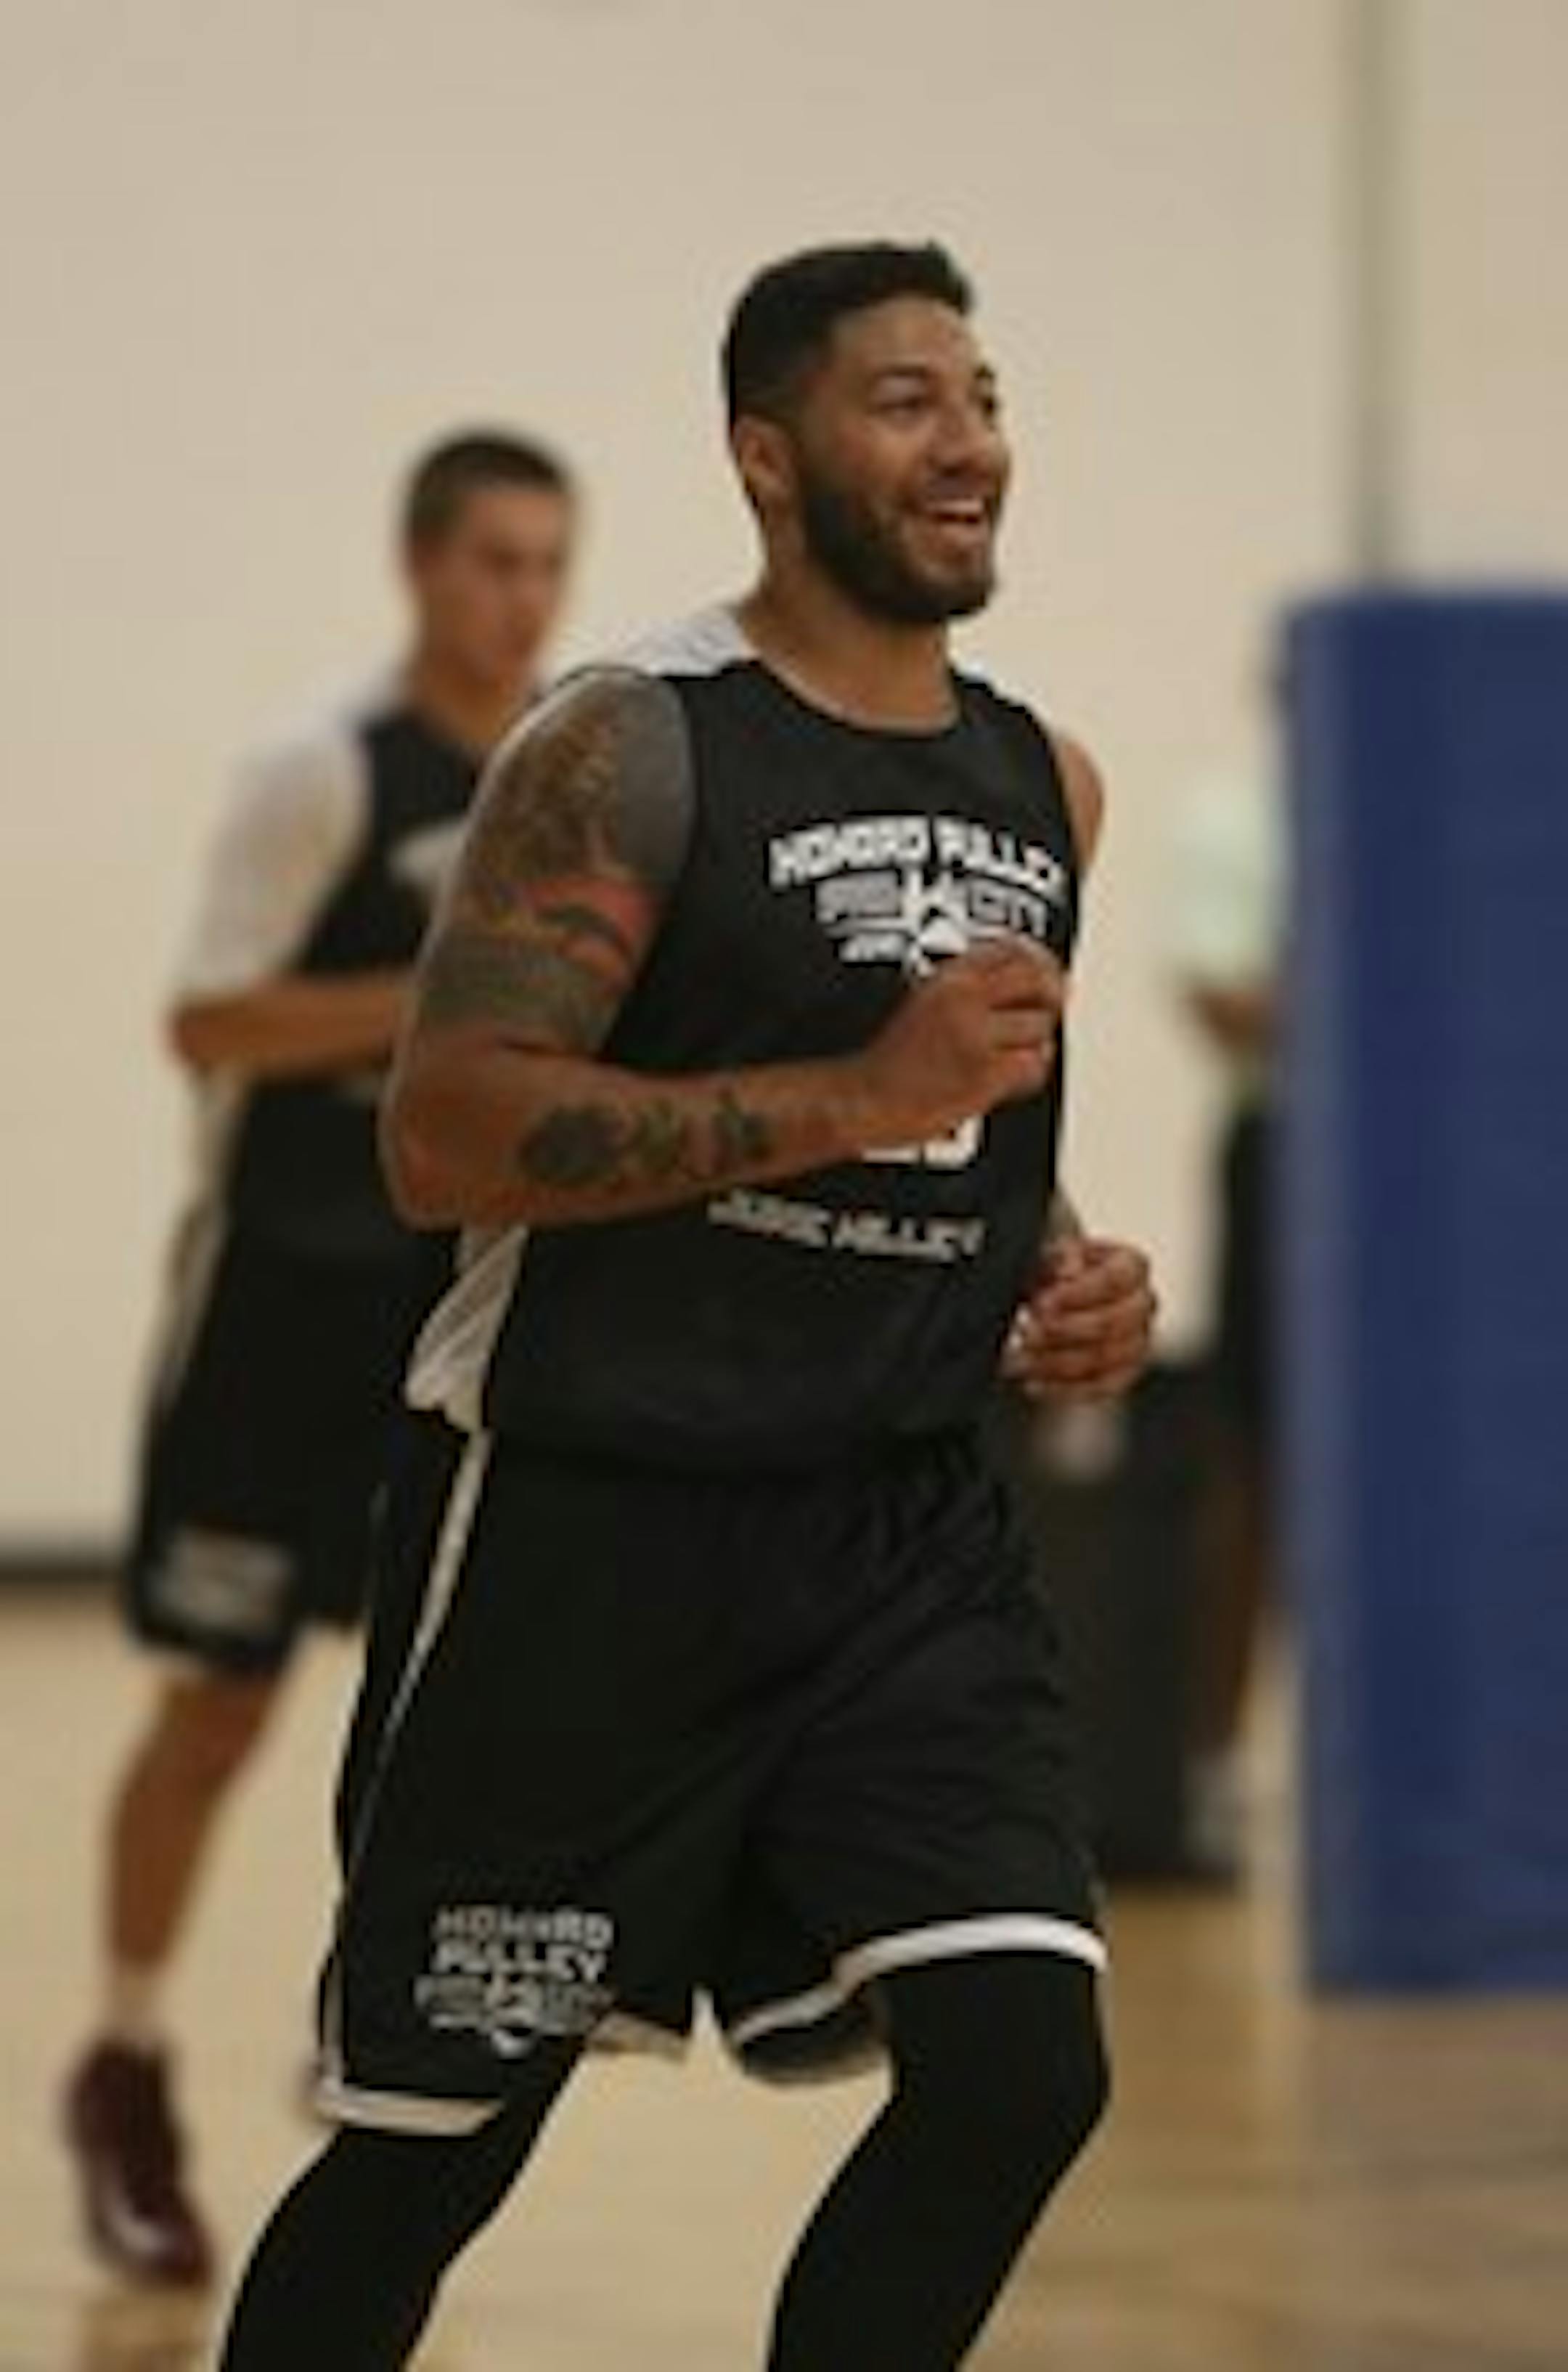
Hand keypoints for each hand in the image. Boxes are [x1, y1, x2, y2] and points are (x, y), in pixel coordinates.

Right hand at [845, 939, 1064, 1150]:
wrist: (862, 1101)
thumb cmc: (886, 1063)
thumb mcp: (921, 1005)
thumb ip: (966, 993)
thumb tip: (1021, 989)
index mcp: (945, 978)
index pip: (1010, 949)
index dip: (1038, 960)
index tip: (1046, 973)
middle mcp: (962, 999)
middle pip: (1037, 978)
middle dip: (1049, 996)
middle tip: (1048, 1010)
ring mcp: (974, 1036)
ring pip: (1040, 1027)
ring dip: (1033, 1044)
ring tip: (1011, 1058)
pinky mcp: (985, 1073)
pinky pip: (1033, 1065)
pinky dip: (1027, 1074)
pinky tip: (1007, 1081)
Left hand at [1003, 1235, 1156, 1401]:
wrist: (1050, 1296)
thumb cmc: (1054, 1268)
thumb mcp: (1050, 1247)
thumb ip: (1059, 1254)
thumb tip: (1068, 1271)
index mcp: (1131, 1265)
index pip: (1118, 1278)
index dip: (1079, 1293)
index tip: (1042, 1302)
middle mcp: (1141, 1304)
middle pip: (1116, 1323)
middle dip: (1066, 1331)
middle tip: (1028, 1331)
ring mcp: (1137, 1342)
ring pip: (1106, 1359)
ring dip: (1058, 1362)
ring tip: (1021, 1358)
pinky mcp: (1122, 1373)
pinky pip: (1100, 1388)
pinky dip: (1064, 1389)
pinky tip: (1033, 1382)